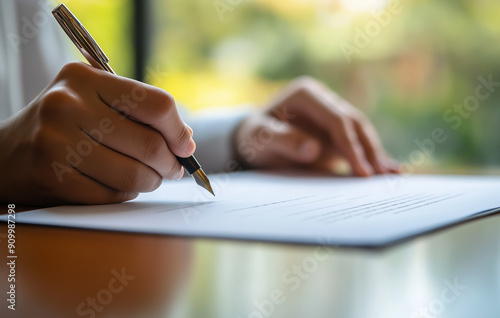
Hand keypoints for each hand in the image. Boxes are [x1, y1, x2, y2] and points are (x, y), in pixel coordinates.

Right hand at [0, 62, 194, 205]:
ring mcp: (56, 142)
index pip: (155, 104)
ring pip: (135, 174)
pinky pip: (113, 195)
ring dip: (151, 182)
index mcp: (84, 79)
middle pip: (150, 144)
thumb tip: (185, 139)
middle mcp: (67, 105)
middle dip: (170, 164)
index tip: (185, 146)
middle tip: (172, 169)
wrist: (5, 155)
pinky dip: (125, 194)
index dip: (178, 130)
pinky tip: (119, 186)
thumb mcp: (93, 101)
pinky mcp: (52, 177)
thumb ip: (138, 113)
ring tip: (148, 178)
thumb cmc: (62, 126)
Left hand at [234, 76, 398, 175]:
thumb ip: (284, 141)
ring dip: (376, 155)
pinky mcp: (337, 131)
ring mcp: (333, 114)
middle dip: (370, 151)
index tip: (361, 170)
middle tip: (381, 177)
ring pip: (361, 133)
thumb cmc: (255, 137)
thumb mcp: (260, 138)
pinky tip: (390, 170)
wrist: (255, 139)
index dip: (351, 145)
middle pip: (354, 124)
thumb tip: (313, 150)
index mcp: (307, 94)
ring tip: (391, 176)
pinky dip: (372, 157)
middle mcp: (325, 100)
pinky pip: (358, 143)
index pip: (337, 120)